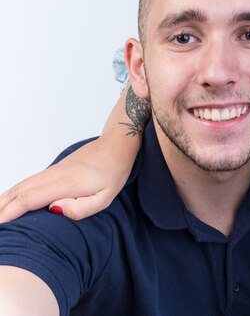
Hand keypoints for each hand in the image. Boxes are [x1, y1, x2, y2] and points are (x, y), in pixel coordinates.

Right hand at [0, 138, 129, 221]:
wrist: (116, 146)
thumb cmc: (113, 172)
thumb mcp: (106, 197)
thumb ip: (82, 208)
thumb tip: (55, 209)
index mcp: (65, 183)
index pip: (30, 198)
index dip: (11, 212)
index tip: (0, 225)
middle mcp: (53, 176)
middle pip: (19, 192)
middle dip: (1, 209)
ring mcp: (51, 172)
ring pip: (20, 186)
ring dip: (3, 201)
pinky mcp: (53, 171)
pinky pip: (27, 183)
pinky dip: (13, 193)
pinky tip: (7, 202)